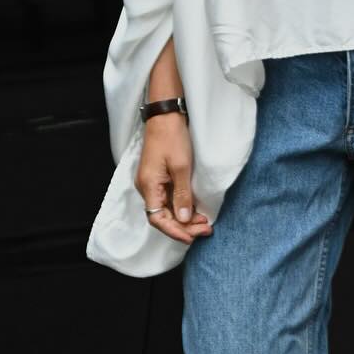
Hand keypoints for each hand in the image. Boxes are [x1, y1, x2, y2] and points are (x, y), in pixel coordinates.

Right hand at [137, 113, 212, 245]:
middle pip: (162, 217)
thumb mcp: (181, 167)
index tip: (193, 237)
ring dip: (184, 218)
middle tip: (206, 229)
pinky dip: (182, 207)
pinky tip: (196, 210)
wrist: (165, 116)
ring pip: (167, 209)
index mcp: (148, 186)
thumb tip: (183, 219)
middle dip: (184, 227)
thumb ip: (182, 195)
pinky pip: (169, 199)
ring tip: (204, 222)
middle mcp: (147, 188)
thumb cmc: (172, 138)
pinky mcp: (159, 178)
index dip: (175, 231)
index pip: (158, 219)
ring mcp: (152, 183)